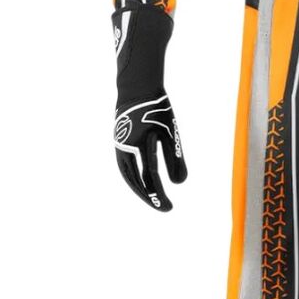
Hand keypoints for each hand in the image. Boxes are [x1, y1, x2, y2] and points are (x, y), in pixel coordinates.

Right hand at [114, 92, 186, 210]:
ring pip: (128, 177)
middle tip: (164, 208)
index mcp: (141, 144)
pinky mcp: (119, 146)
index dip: (159, 194)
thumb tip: (180, 183)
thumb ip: (175, 157)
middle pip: (137, 181)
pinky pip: (125, 169)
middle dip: (150, 197)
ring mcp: (120, 147)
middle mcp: (126, 148)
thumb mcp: (171, 132)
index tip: (169, 207)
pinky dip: (133, 180)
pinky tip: (143, 185)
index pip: (150, 176)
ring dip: (140, 190)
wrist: (136, 90)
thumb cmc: (157, 110)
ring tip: (153, 199)